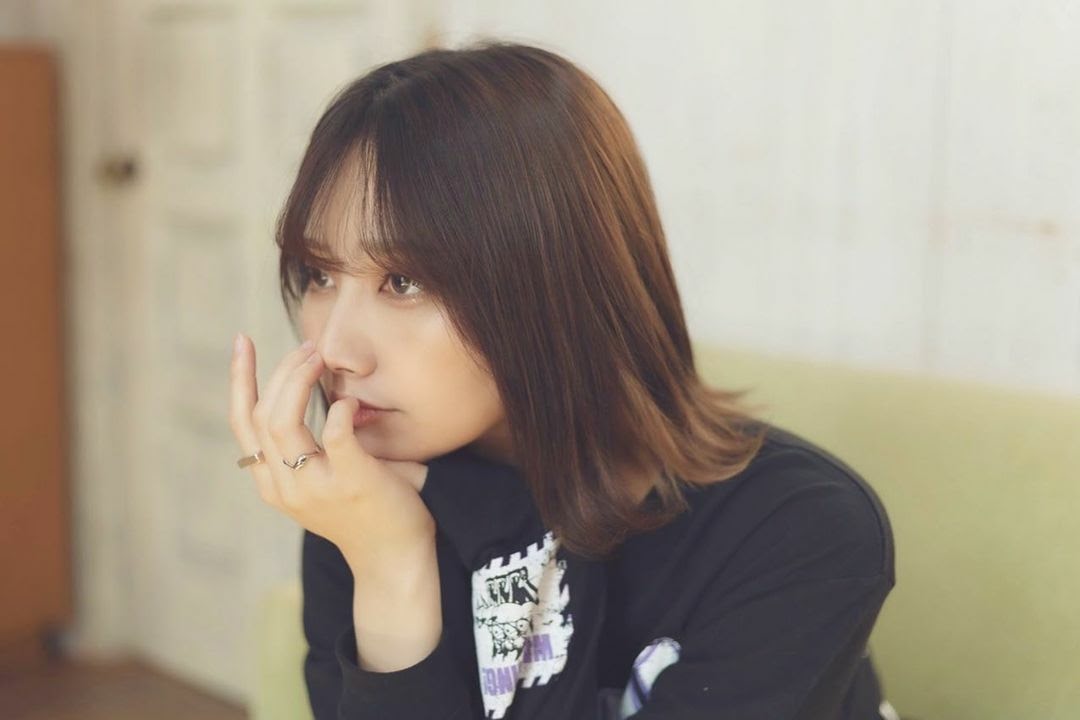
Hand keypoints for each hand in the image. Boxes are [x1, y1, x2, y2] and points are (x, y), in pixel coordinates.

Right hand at [228, 334, 434, 565]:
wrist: (393, 559)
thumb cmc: (364, 512)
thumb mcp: (319, 482)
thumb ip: (308, 446)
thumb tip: (319, 392)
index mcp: (272, 482)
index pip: (241, 422)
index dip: (239, 379)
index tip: (242, 341)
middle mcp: (284, 486)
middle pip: (261, 414)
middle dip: (281, 371)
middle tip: (308, 347)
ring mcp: (314, 486)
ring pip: (282, 421)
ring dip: (300, 380)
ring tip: (321, 358)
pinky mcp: (350, 482)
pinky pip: (335, 434)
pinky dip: (340, 410)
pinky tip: (351, 403)